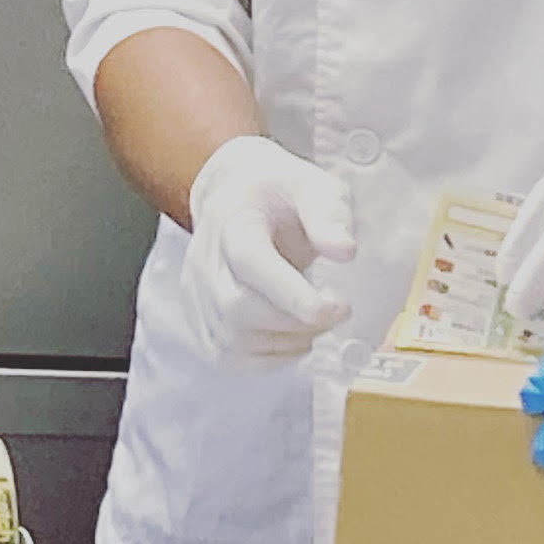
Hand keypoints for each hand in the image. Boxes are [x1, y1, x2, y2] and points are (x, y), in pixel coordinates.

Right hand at [182, 136, 355, 366]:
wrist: (235, 198)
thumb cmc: (277, 194)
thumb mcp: (313, 186)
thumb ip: (329, 213)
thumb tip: (344, 250)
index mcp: (233, 222)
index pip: (250, 262)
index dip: (291, 294)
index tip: (337, 306)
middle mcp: (207, 262)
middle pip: (239, 308)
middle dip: (297, 321)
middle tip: (337, 311)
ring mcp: (198, 295)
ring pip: (234, 340)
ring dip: (286, 342)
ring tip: (316, 320)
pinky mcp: (202, 321)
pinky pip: (230, 356)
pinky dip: (269, 357)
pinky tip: (293, 336)